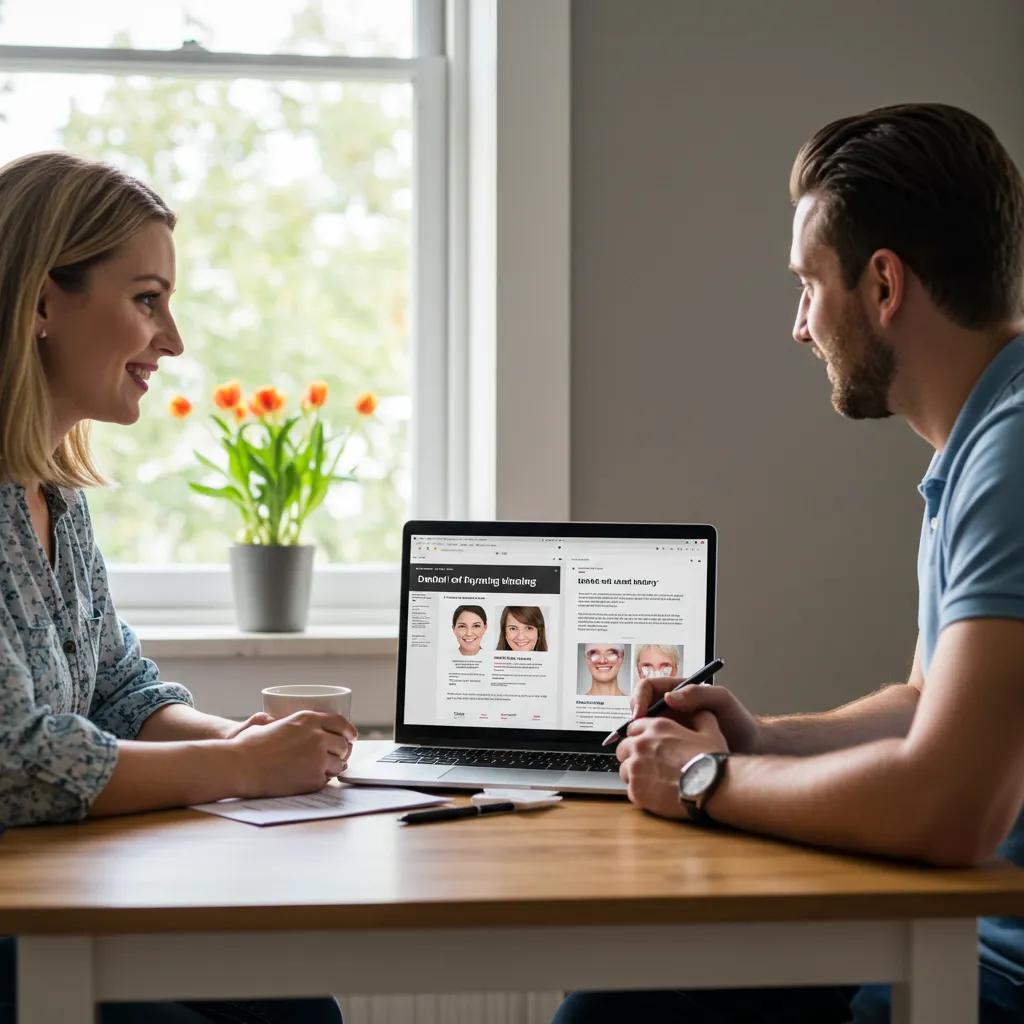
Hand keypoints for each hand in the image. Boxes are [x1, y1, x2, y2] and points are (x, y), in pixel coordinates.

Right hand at [229, 711, 357, 797]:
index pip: (341, 723)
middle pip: (344, 745)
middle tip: (337, 755)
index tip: (352, 736)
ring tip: (321, 768)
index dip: (349, 731)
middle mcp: (317, 737)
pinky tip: (310, 778)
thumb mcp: (271, 722)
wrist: (240, 767)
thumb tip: (278, 719)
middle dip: (342, 751)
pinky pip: (326, 780)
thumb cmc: (248, 745)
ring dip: (333, 766)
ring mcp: (317, 759)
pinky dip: (321, 779)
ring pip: (338, 764)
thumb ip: (285, 722)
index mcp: (308, 720)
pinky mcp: (313, 779)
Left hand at [616, 711, 726, 819]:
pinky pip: (630, 789)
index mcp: (657, 728)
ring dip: (634, 773)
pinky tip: (655, 794)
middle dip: (632, 754)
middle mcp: (642, 745)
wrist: (712, 789)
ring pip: (624, 769)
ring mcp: (636, 768)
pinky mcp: (636, 790)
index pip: (633, 727)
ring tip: (651, 780)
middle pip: (623, 747)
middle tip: (646, 764)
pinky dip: (639, 791)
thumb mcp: (710, 731)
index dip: (639, 736)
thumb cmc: (711, 761)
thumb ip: (700, 718)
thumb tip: (700, 712)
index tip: (646, 744)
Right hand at [632, 678, 761, 753]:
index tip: (639, 714)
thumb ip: (699, 693)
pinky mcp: (670, 748)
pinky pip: (650, 747)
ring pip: (641, 729)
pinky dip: (644, 753)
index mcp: (678, 692)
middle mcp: (670, 708)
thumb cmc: (739, 723)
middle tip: (632, 735)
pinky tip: (647, 761)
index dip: (639, 698)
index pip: (648, 687)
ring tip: (637, 750)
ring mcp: (669, 728)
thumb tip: (670, 697)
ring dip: (635, 737)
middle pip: (639, 707)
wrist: (750, 750)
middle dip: (631, 720)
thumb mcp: (722, 701)